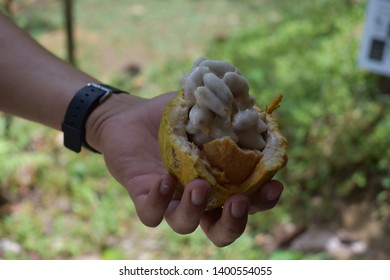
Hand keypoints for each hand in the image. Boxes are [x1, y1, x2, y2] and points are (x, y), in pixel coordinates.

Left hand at [86, 92, 283, 246]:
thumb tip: (258, 111)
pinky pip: (151, 213)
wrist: (130, 114)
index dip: (263, 200)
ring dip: (195, 211)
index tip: (274, 185)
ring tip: (199, 185)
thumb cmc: (171, 116)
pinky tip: (165, 180)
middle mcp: (196, 197)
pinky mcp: (143, 195)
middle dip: (235, 223)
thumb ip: (227, 110)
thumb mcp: (201, 108)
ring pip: (185, 225)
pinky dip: (159, 201)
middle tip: (240, 202)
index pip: (246, 200)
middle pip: (220, 230)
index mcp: (217, 181)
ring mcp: (170, 199)